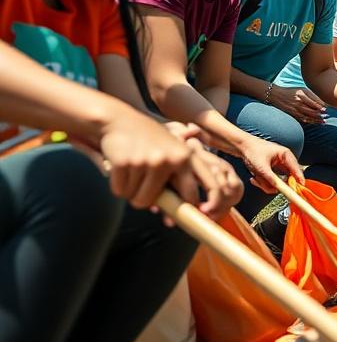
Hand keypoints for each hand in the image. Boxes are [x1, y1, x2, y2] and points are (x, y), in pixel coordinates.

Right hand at [99, 112, 242, 221]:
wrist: (119, 120)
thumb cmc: (148, 141)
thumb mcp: (171, 153)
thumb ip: (177, 180)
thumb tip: (174, 220)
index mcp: (188, 157)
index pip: (211, 184)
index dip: (213, 204)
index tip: (206, 215)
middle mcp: (172, 159)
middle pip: (172, 204)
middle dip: (161, 208)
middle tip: (148, 199)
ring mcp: (150, 161)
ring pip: (140, 200)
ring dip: (133, 193)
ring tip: (132, 173)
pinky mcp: (127, 163)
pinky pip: (121, 192)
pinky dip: (118, 186)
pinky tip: (119, 168)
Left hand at [239, 135, 303, 193]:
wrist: (241, 146)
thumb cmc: (252, 151)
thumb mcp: (261, 167)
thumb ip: (271, 179)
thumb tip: (277, 189)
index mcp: (285, 155)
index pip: (296, 169)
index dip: (299, 179)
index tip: (300, 187)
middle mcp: (283, 160)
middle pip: (286, 178)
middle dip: (274, 184)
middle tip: (265, 186)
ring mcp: (278, 164)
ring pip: (277, 181)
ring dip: (266, 183)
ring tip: (255, 179)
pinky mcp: (272, 168)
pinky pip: (271, 180)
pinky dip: (263, 182)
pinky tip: (254, 178)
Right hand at [269, 84, 325, 123]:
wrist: (276, 95)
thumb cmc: (292, 91)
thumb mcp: (302, 90)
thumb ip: (312, 96)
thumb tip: (323, 103)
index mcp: (301, 94)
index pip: (313, 101)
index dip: (320, 106)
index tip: (326, 109)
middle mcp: (298, 102)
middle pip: (311, 110)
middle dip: (319, 114)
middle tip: (327, 116)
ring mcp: (295, 109)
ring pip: (307, 116)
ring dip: (316, 119)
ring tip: (323, 121)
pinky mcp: (293, 114)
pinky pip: (303, 119)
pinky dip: (310, 121)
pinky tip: (316, 123)